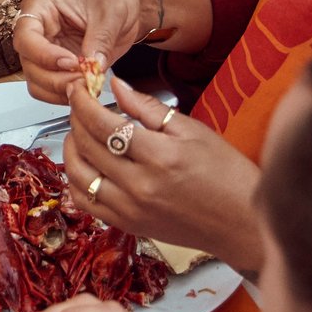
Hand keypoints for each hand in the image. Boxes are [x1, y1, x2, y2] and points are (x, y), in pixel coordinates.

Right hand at [13, 0, 152, 102]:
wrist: (129, 0)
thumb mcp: (110, 12)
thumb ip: (100, 40)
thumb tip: (92, 66)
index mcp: (41, 7)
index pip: (25, 37)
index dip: (43, 54)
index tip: (71, 62)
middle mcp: (38, 31)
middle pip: (28, 64)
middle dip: (55, 78)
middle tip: (84, 80)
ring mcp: (47, 51)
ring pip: (36, 81)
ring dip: (59, 90)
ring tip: (88, 85)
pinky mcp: (60, 67)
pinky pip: (52, 88)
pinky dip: (66, 94)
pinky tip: (88, 88)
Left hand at [62, 75, 262, 269]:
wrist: (242, 224)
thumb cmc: (227, 175)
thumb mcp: (193, 131)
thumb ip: (148, 107)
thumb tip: (116, 85)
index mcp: (159, 157)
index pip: (102, 123)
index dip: (82, 101)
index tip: (78, 88)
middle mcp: (139, 185)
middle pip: (85, 144)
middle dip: (76, 118)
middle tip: (80, 105)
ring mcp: (130, 209)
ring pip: (77, 174)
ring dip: (70, 148)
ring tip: (80, 132)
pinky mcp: (127, 225)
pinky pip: (85, 202)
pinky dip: (76, 180)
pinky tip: (85, 164)